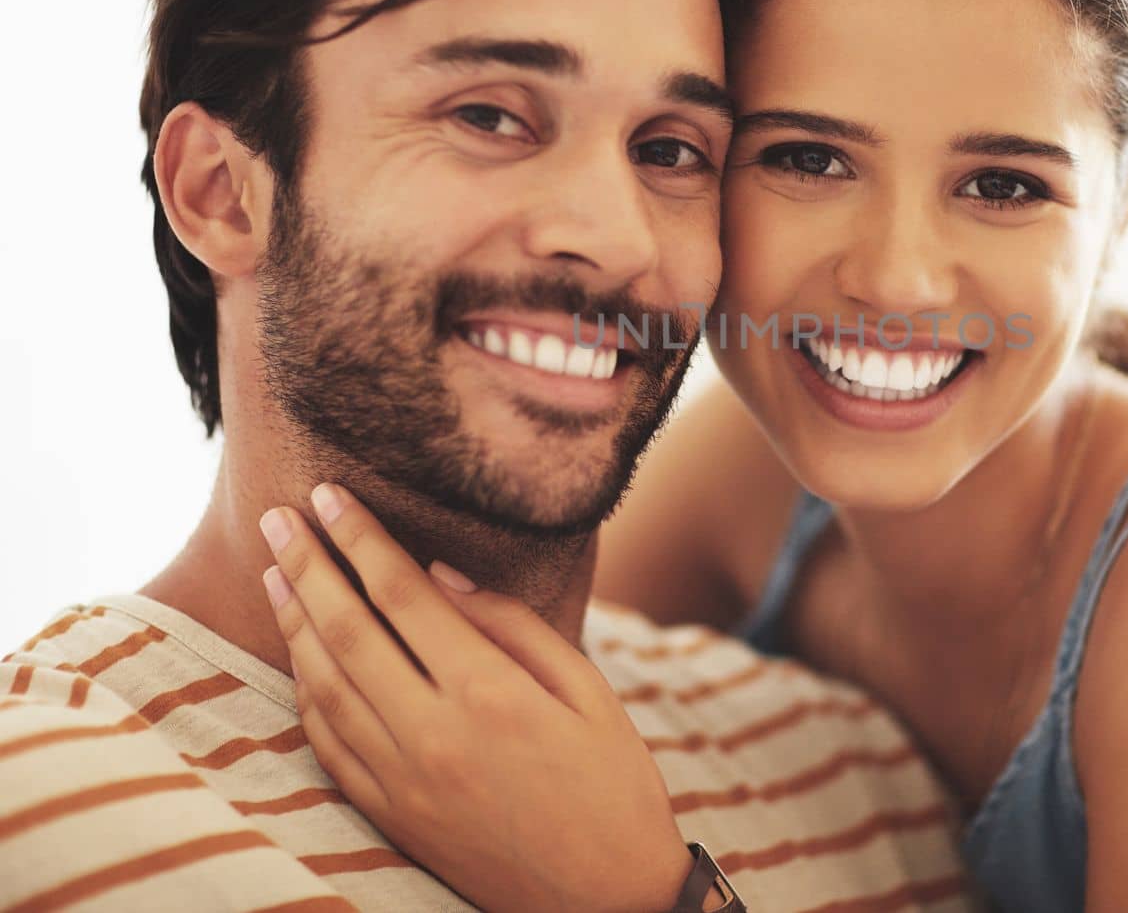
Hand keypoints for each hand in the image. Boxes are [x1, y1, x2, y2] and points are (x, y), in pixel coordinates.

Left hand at [257, 484, 693, 912]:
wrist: (604, 901)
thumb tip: (440, 575)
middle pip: (347, 631)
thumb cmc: (612, 782)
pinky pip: (328, 745)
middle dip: (308, 564)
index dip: (360, 538)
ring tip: (276, 571)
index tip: (329, 495)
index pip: (402, 595)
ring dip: (293, 623)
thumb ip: (513, 625)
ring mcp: (403, 781)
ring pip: (324, 687)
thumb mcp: (586, 688)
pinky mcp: (392, 816)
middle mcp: (433, 734)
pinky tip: (300, 656)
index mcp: (489, 692)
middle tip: (276, 516)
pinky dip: (305, 694)